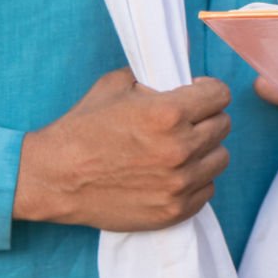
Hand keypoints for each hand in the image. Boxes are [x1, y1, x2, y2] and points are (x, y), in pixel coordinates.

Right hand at [14, 66, 230, 230]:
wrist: (54, 178)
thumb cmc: (83, 128)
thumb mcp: (117, 84)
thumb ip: (157, 74)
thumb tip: (185, 66)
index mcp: (169, 113)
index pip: (220, 94)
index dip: (207, 91)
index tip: (196, 95)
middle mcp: (180, 149)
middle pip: (223, 126)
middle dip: (207, 119)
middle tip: (185, 122)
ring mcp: (179, 184)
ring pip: (220, 159)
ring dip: (204, 151)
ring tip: (179, 148)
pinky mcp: (173, 211)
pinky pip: (207, 189)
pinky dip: (195, 180)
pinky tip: (172, 173)